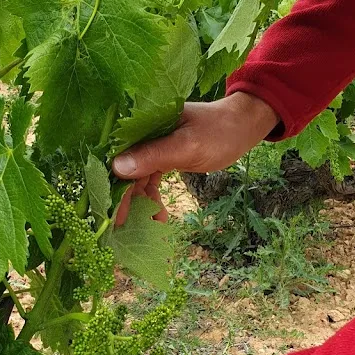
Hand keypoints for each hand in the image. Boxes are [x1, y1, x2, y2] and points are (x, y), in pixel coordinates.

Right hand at [112, 92, 277, 224]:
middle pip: (124, 171)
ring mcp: (152, 146)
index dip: (112, 186)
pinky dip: (152, 198)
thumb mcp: (187, 145)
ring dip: (141, 204)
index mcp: (142, 124)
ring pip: (137, 180)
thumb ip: (153, 155)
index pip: (117, 156)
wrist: (242, 126)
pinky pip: (149, 181)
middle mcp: (141, 134)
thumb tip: (117, 168)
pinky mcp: (162, 156)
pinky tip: (158, 216)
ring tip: (151, 226)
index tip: (113, 215)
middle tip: (127, 230)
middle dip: (126, 201)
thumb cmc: (219, 131)